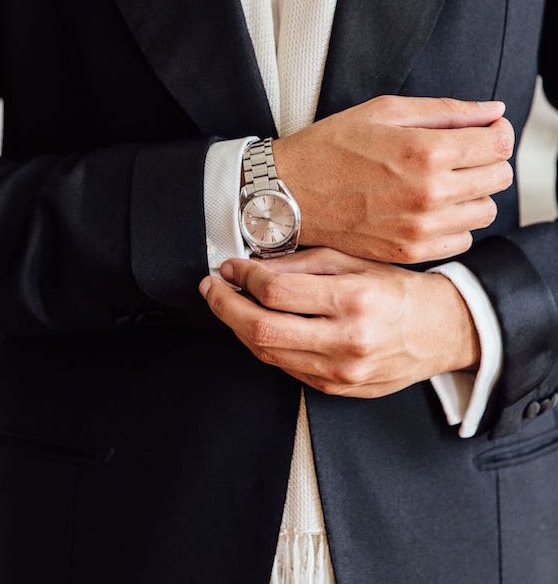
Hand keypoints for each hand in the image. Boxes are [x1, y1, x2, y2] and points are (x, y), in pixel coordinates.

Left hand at [199, 247, 479, 397]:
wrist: (439, 331)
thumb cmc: (398, 290)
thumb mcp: (355, 261)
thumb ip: (303, 263)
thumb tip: (253, 267)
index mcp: (355, 301)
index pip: (278, 293)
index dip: (243, 278)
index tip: (231, 267)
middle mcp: (347, 341)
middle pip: (262, 330)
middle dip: (225, 307)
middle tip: (211, 288)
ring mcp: (341, 372)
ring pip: (268, 353)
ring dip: (238, 327)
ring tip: (227, 304)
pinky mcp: (337, 389)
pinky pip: (286, 368)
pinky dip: (265, 345)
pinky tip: (256, 326)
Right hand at [271, 95, 513, 263]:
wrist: (289, 193)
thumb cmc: (330, 147)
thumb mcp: (385, 112)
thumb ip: (446, 111)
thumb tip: (494, 112)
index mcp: (426, 152)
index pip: (498, 145)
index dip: (496, 133)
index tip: (483, 131)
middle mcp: (430, 194)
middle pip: (499, 178)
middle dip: (487, 160)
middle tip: (460, 153)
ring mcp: (420, 229)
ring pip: (484, 211)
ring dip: (472, 194)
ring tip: (441, 182)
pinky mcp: (409, 252)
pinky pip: (461, 240)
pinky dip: (454, 224)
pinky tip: (428, 209)